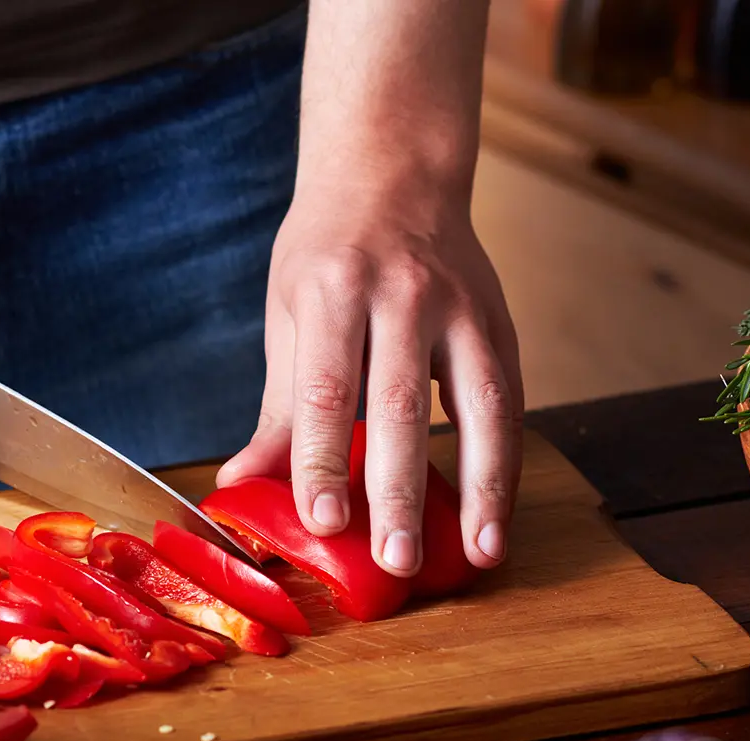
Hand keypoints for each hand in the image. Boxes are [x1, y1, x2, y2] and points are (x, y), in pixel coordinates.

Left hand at [218, 174, 522, 577]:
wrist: (393, 170)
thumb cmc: (328, 252)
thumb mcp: (289, 315)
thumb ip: (279, 408)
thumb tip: (240, 486)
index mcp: (332, 291)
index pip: (325, 390)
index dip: (322, 461)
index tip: (321, 523)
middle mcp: (400, 295)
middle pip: (400, 405)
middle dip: (398, 490)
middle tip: (395, 560)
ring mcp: (459, 306)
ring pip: (480, 404)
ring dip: (482, 487)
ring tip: (480, 553)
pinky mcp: (498, 321)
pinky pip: (508, 401)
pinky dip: (506, 461)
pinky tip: (498, 513)